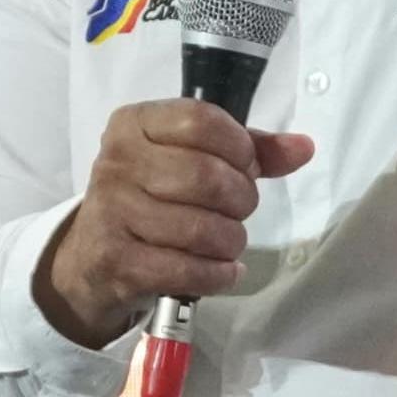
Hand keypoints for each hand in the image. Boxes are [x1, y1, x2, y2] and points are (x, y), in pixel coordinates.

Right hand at [35, 99, 317, 347]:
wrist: (91, 258)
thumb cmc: (151, 197)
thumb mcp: (190, 159)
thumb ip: (249, 149)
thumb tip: (305, 147)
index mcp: (135, 124)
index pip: (201, 121)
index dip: (239, 147)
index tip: (245, 166)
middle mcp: (117, 162)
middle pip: (207, 176)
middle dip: (240, 199)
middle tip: (239, 210)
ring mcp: (113, 212)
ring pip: (201, 228)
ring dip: (231, 241)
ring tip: (228, 242)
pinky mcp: (117, 261)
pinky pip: (187, 269)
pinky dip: (218, 275)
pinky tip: (223, 271)